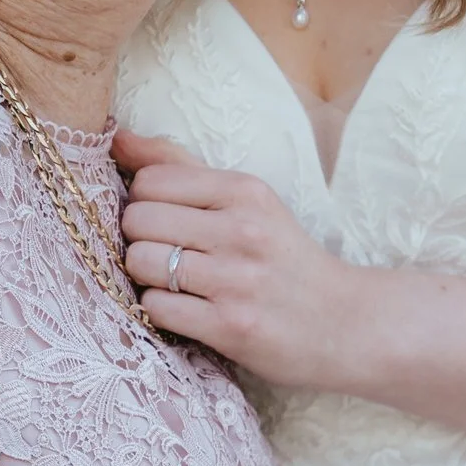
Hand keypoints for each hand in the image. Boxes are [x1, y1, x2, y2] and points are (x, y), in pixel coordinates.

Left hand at [114, 129, 360, 389]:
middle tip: (166, 253)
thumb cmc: (285, 258)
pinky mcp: (230, 328)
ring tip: (174, 282)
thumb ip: (181, 166)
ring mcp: (236, 281)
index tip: (167, 220)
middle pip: (137, 220)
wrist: (346, 324)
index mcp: (246, 191)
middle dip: (140, 238)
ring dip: (146, 276)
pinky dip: (160, 310)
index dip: (145, 201)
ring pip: (140, 262)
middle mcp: (241, 231)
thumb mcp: (247, 200)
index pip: (151, 180)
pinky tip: (186, 309)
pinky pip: (156, 307)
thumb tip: (118, 137)